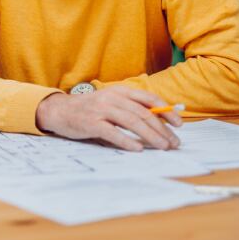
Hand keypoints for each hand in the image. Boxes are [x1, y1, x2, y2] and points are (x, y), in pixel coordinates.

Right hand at [35, 85, 181, 151]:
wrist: (59, 110)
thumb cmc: (88, 109)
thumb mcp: (110, 102)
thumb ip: (129, 108)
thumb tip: (158, 121)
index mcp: (119, 91)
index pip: (148, 99)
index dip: (166, 111)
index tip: (179, 124)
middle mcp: (111, 98)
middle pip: (143, 113)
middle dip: (162, 129)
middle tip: (174, 142)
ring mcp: (100, 110)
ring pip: (132, 122)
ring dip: (150, 135)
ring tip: (162, 146)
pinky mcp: (91, 123)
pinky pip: (113, 132)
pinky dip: (127, 141)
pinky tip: (138, 149)